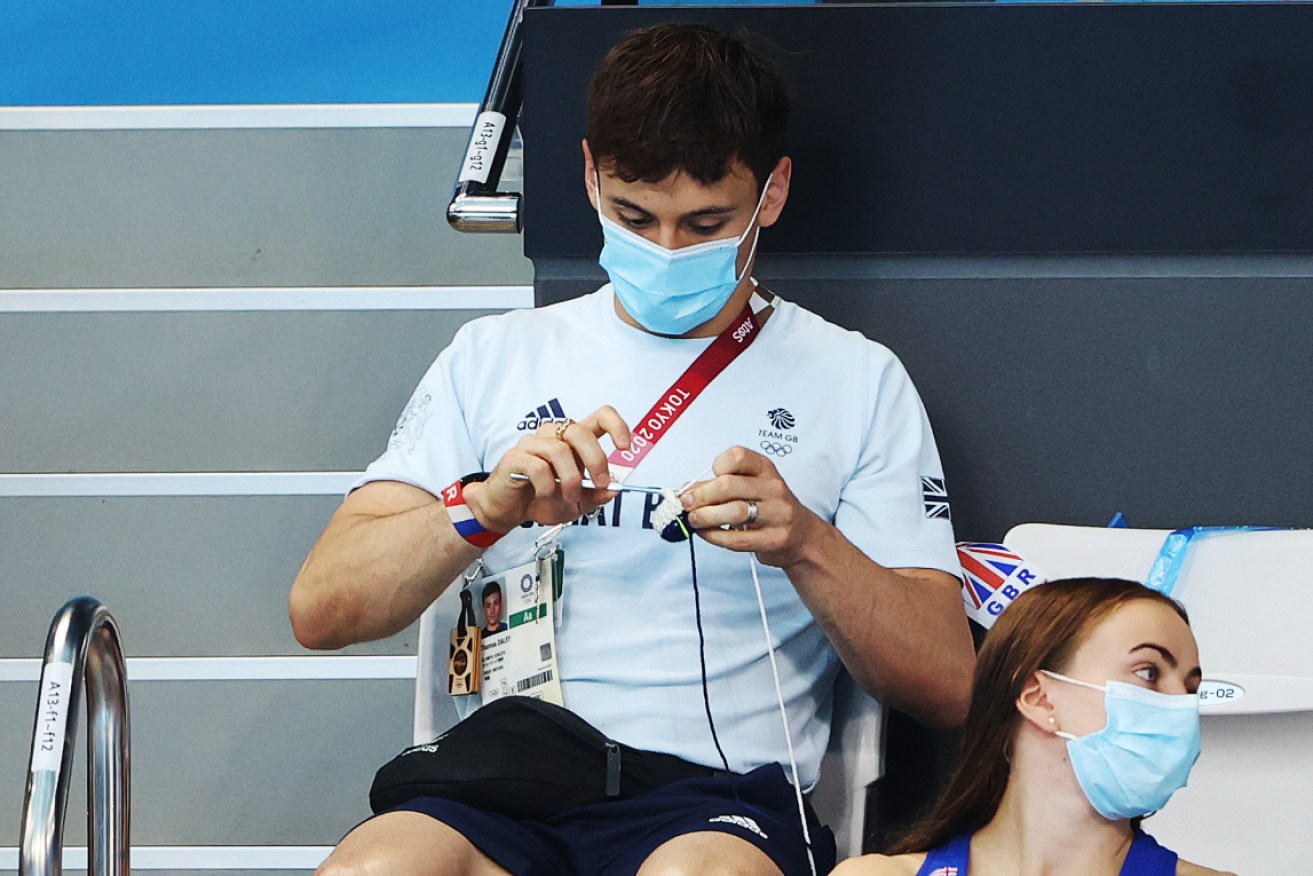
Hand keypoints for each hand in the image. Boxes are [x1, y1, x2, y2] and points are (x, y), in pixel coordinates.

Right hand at [464, 406, 631, 531]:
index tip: (626, 448)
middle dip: (596, 460)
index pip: (600, 416)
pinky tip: (546, 496)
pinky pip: (538, 467)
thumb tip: (615, 489)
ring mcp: (533, 444)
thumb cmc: (542, 499)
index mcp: (574, 440)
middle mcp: (554, 435)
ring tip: (568, 498)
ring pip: (559, 450)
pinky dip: (548, 487)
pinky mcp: (516, 457)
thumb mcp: (578, 502)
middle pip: (580, 432)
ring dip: (571, 480)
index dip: (617, 426)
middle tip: (600, 484)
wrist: (509, 511)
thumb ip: (596, 495)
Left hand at [679, 445, 818, 567]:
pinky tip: (706, 534)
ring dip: (705, 517)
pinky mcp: (773, 539)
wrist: (802, 536)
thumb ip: (718, 486)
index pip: (737, 457)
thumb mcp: (750, 487)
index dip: (717, 465)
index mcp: (765, 469)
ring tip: (694, 520)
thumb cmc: (769, 507)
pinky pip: (737, 539)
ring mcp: (777, 514)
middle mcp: (774, 488)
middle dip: (701, 496)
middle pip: (729, 485)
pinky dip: (714, 536)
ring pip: (734, 511)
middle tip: (687, 504)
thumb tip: (686, 492)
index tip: (709, 476)